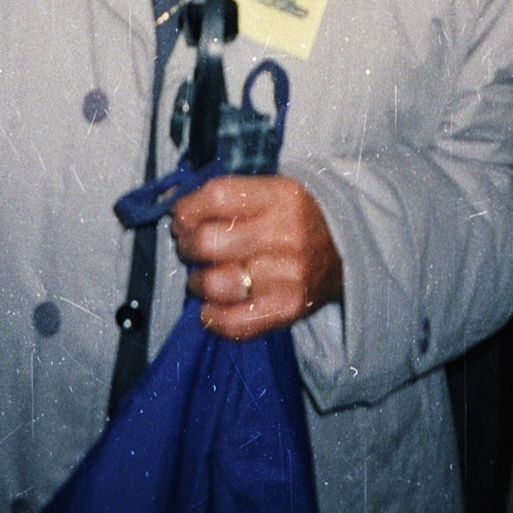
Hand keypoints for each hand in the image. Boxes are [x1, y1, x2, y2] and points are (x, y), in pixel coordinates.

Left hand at [171, 174, 342, 340]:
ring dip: (198, 282)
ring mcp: (287, 276)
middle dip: (187, 245)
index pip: (216, 196)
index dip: (187, 208)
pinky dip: (211, 316)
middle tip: (191, 246)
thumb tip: (167, 197)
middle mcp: (285, 234)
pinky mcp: (287, 310)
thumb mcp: (268, 190)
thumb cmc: (293, 217)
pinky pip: (232, 322)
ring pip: (215, 284)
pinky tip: (211, 306)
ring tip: (204, 277)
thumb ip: (221, 194)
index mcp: (280, 196)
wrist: (345, 250)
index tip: (182, 216)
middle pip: (207, 242)